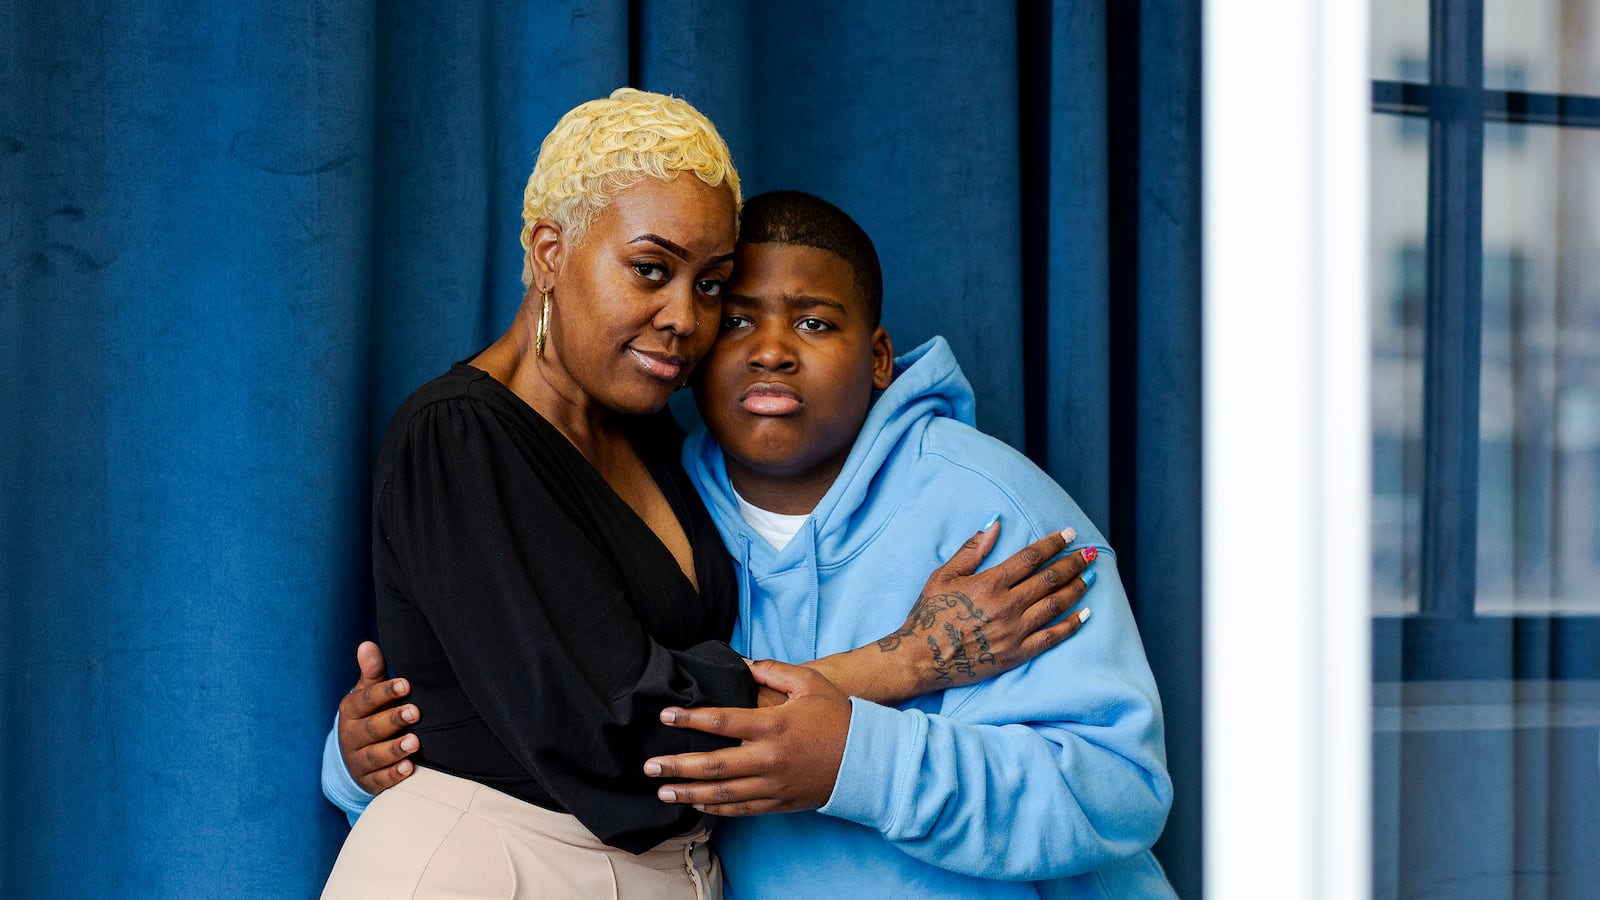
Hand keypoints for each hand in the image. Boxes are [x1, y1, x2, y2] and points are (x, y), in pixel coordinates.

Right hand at [337, 640, 420, 792]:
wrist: (356, 752)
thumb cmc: (370, 713)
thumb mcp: (368, 691)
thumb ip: (372, 671)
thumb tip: (367, 644)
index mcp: (350, 710)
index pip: (365, 700)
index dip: (385, 692)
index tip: (407, 684)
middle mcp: (350, 736)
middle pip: (370, 729)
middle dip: (393, 720)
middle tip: (416, 712)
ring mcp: (358, 760)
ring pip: (374, 756)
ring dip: (394, 749)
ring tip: (415, 742)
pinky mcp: (369, 781)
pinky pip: (379, 780)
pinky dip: (393, 775)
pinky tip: (409, 768)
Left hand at [643, 659, 850, 815]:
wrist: (868, 759)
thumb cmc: (837, 717)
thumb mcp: (809, 683)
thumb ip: (773, 670)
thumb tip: (743, 663)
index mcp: (773, 725)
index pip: (722, 721)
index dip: (690, 719)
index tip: (665, 716)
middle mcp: (768, 758)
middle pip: (712, 764)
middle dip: (677, 765)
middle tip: (649, 765)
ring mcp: (773, 785)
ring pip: (722, 792)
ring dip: (688, 792)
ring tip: (662, 790)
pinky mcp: (779, 803)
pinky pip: (741, 809)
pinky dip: (716, 808)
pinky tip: (696, 805)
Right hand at [878, 521, 1095, 692]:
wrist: (921, 659)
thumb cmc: (929, 615)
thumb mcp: (944, 576)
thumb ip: (972, 550)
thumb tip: (995, 523)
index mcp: (989, 583)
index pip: (1031, 558)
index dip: (1053, 544)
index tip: (1069, 534)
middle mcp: (1007, 606)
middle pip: (1049, 579)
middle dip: (1073, 563)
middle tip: (1090, 553)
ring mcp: (1014, 632)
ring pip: (1055, 605)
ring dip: (1076, 588)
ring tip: (1090, 577)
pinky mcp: (1017, 654)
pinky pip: (1052, 638)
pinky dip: (1071, 625)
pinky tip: (1084, 614)